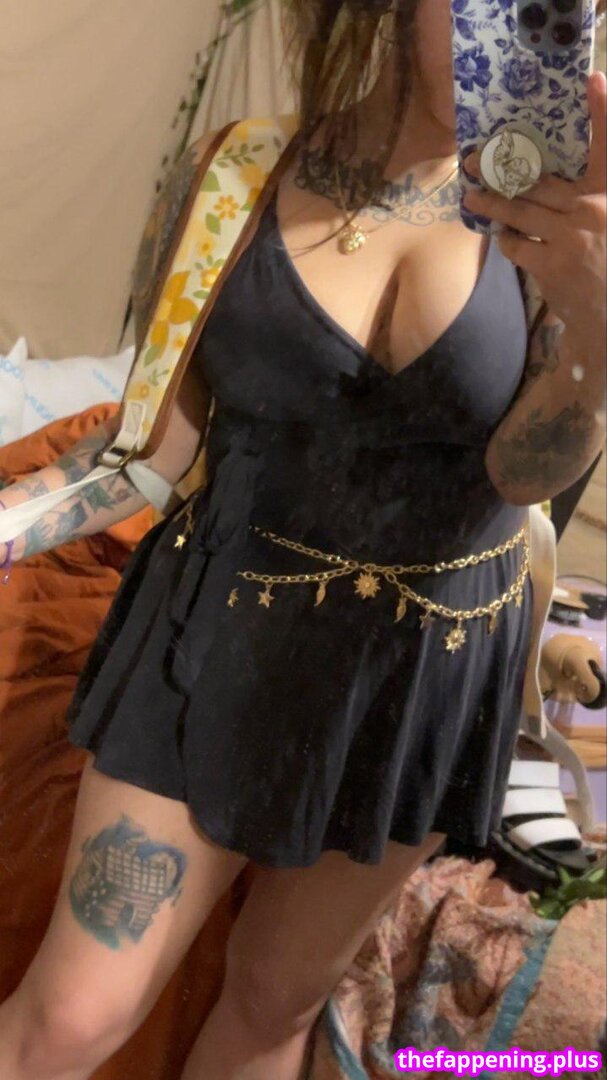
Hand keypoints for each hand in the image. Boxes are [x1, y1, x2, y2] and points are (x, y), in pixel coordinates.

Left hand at [462, 71, 606, 355]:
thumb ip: (595, 196)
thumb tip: (559, 186)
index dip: (603, 109)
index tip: (593, 79)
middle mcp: (592, 207)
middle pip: (540, 178)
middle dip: (502, 167)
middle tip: (474, 158)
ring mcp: (570, 237)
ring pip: (520, 211)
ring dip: (491, 202)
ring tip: (470, 195)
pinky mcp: (552, 266)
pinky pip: (518, 246)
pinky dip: (507, 240)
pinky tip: (501, 236)